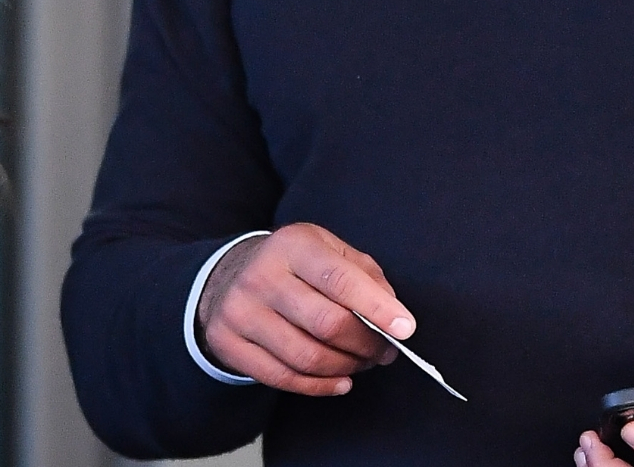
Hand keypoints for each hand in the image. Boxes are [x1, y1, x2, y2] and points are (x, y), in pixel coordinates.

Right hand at [195, 222, 409, 395]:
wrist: (228, 275)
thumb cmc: (293, 264)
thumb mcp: (329, 250)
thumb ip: (364, 275)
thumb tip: (392, 312)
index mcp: (294, 246)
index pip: (341, 280)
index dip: (377, 308)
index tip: (405, 328)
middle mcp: (262, 277)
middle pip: (327, 324)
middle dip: (366, 344)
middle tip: (385, 351)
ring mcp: (241, 312)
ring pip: (306, 356)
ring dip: (346, 367)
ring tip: (363, 363)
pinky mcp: (229, 343)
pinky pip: (282, 377)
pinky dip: (319, 386)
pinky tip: (340, 381)